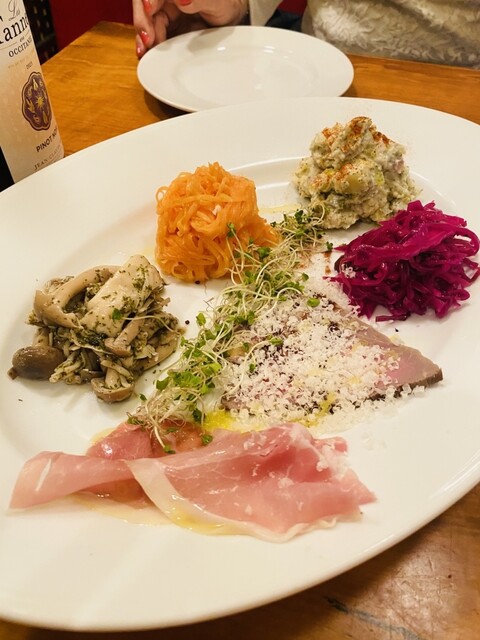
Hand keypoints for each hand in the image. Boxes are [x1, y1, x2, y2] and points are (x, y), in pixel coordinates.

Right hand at [133, 0, 248, 58]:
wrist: (231, 20)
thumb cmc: (225, 4)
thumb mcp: (217, 2)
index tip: (150, 9)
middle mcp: (166, 0)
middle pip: (145, 8)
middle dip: (143, 23)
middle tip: (147, 39)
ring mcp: (165, 16)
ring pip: (147, 24)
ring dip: (144, 39)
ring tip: (144, 52)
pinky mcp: (167, 31)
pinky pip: (154, 38)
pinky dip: (150, 48)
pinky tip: (148, 56)